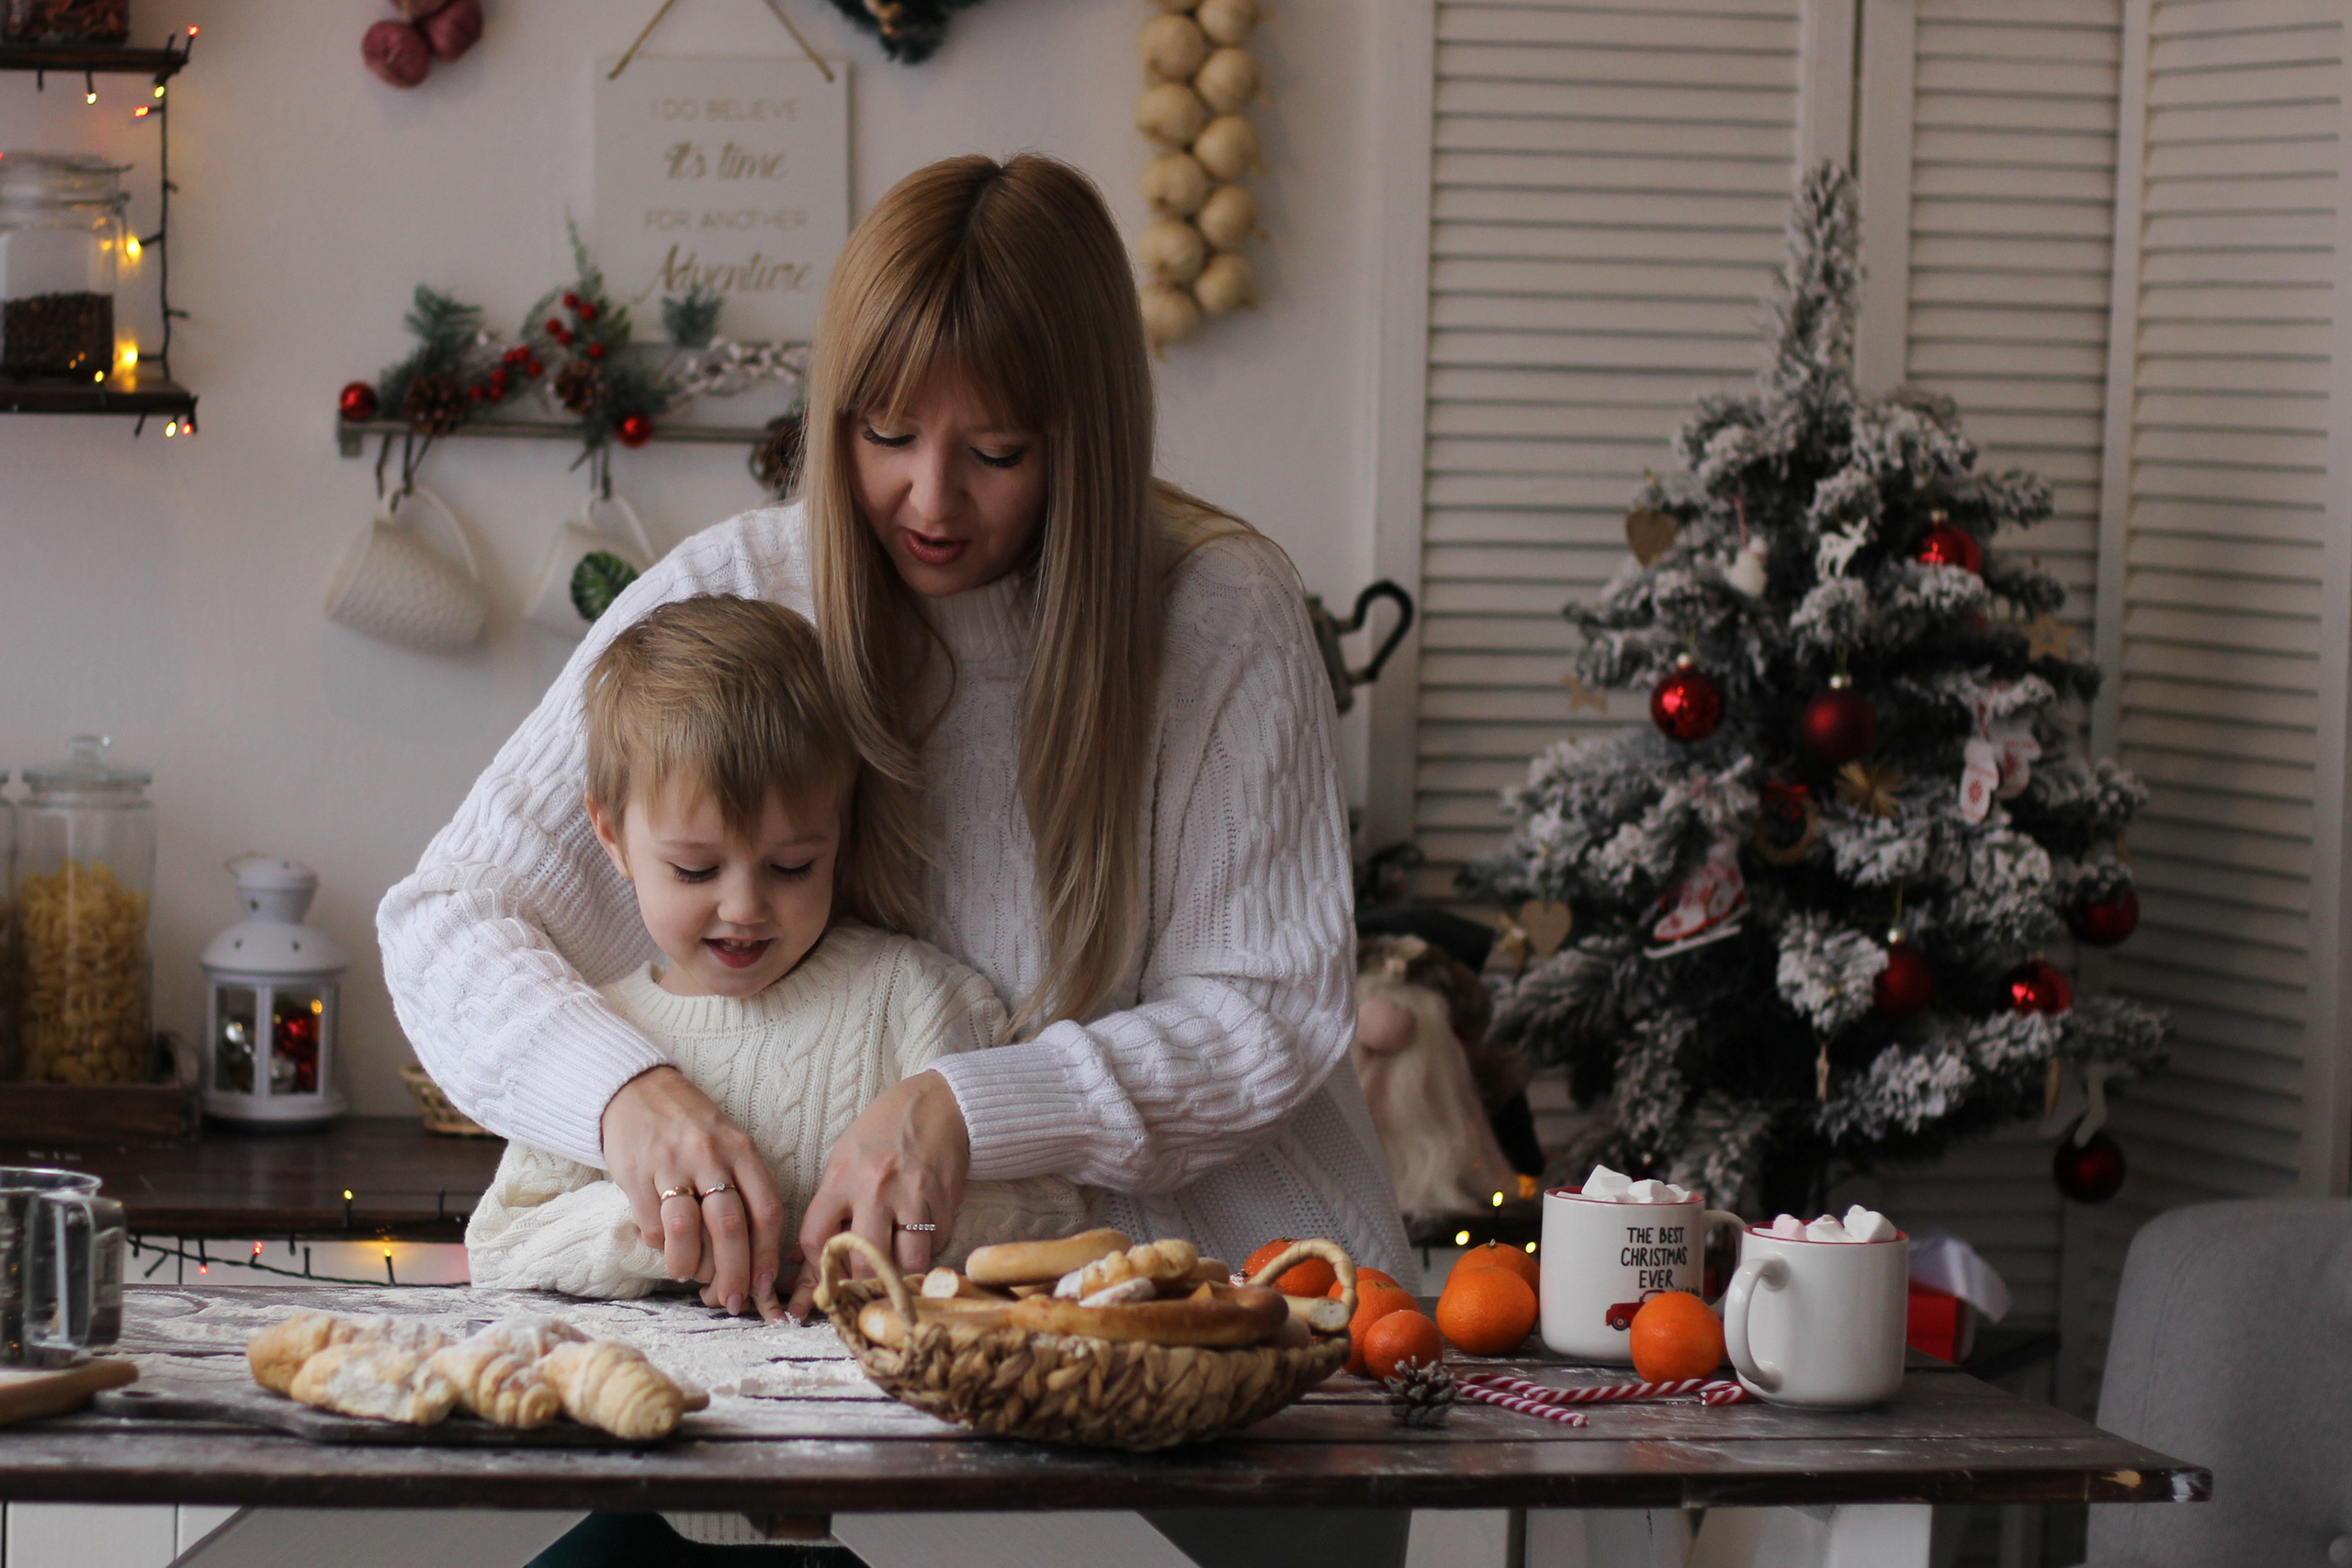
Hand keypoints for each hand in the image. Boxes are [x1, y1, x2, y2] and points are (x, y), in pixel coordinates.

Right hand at [601, 1065, 787, 1320]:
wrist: (636, 1091)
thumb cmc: (692, 1129)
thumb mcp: (729, 1146)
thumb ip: (743, 1192)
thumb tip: (750, 1260)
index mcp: (742, 1150)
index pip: (766, 1210)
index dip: (767, 1256)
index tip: (763, 1287)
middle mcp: (710, 1155)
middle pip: (729, 1227)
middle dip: (733, 1274)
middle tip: (731, 1302)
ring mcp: (670, 1164)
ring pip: (687, 1231)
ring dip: (692, 1267)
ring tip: (691, 1276)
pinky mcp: (635, 1175)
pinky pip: (652, 1226)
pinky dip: (662, 1249)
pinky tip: (667, 1250)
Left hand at [786, 1070, 969, 1318]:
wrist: (939, 1102)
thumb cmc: (884, 1130)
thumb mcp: (843, 1158)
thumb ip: (826, 1207)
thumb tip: (798, 1258)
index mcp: (843, 1178)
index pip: (816, 1239)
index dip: (817, 1268)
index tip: (825, 1276)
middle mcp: (877, 1189)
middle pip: (864, 1261)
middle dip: (862, 1280)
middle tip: (863, 1281)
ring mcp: (914, 1197)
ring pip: (907, 1263)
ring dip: (900, 1271)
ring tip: (895, 1264)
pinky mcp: (946, 1202)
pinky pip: (935, 1246)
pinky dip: (926, 1251)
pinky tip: (920, 1237)